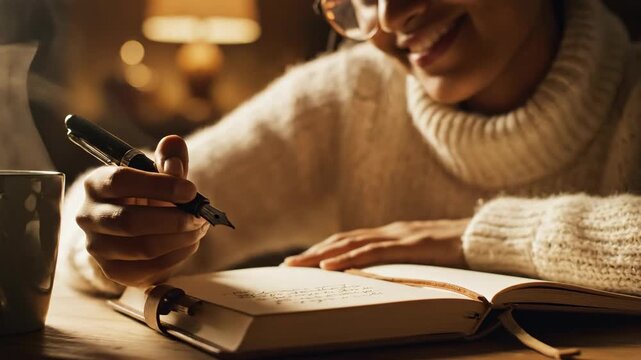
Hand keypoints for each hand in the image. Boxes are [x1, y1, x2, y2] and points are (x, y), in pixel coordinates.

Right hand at [75, 135, 208, 286]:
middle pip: (129, 221)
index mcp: (97, 184)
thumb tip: (174, 143)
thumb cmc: (145, 196)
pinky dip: (178, 254)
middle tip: (199, 215)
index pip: (121, 181)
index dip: (160, 186)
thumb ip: (169, 159)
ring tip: (199, 227)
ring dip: (180, 238)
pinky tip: (190, 242)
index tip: (191, 190)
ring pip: (143, 248)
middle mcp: (89, 216)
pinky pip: (151, 267)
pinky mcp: (113, 271)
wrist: (132, 230)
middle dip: (173, 219)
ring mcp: (98, 247)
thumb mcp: (157, 174)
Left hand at [284, 219, 469, 270]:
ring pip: (350, 244)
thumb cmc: (462, 249)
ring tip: (297, 265)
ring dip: (320, 255)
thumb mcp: (427, 258)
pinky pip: (372, 252)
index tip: (303, 260)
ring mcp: (399, 236)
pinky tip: (328, 266)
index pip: (350, 240)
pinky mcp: (410, 245)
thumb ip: (407, 261)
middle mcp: (390, 232)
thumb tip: (389, 277)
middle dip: (313, 252)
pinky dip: (347, 258)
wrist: (489, 237)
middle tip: (287, 264)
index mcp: (393, 235)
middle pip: (342, 240)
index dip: (325, 249)